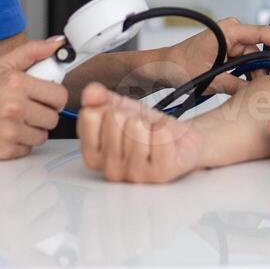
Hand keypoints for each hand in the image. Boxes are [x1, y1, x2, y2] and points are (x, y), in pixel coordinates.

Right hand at [0, 38, 70, 158]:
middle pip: (53, 118)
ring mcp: (9, 132)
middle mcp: (14, 108)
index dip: (53, 96)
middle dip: (43, 113)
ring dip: (32, 130)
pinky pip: (27, 149)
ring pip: (42, 136)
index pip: (59, 96)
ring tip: (15, 120)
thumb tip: (57, 44)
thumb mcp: (0, 64)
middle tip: (27, 108)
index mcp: (16, 84)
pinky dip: (19, 143)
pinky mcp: (3, 151)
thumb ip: (32, 52)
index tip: (44, 96)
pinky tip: (5, 132)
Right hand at [76, 82, 207, 183]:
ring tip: (151, 134)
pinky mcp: (159, 174)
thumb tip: (90, 93)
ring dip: (148, 124)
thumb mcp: (120, 108)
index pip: (89, 116)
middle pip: (113, 120)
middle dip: (129, 115)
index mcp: (93, 154)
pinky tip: (164, 139)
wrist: (181, 141)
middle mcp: (110, 169)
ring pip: (135, 129)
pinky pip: (159, 138)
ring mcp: (134, 175)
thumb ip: (99, 98)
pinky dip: (164, 131)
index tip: (118, 118)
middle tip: (139, 126)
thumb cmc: (148, 129)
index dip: (108, 108)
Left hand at [136, 18, 269, 96]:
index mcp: (228, 30)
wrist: (161, 67)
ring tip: (256, 91)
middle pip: (262, 50)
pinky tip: (249, 87)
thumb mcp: (208, 78)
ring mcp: (231, 41)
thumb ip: (234, 84)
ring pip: (255, 59)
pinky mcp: (229, 51)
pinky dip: (249, 75)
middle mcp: (232, 32)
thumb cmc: (178, 65)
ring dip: (257, 75)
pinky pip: (246, 63)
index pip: (265, 34)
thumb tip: (256, 93)